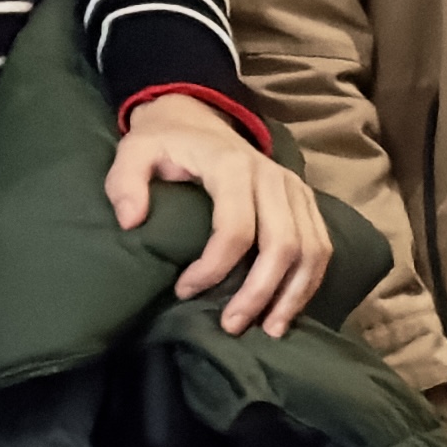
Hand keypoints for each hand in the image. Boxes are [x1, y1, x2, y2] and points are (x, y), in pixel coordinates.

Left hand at [108, 94, 340, 336]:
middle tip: (231, 326)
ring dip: (294, 295)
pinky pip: (322, 247)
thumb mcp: (134, 150)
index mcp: (233, 167)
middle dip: (259, 292)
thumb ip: (125, 181)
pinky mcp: (306, 201)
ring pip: (312, 250)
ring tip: (269, 329)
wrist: (199, 117)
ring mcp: (296, 189)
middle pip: (283, 245)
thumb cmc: (165, 143)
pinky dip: (310, 282)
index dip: (213, 268)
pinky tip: (288, 309)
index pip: (236, 228)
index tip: (184, 291)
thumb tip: (132, 222)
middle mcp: (274, 177)